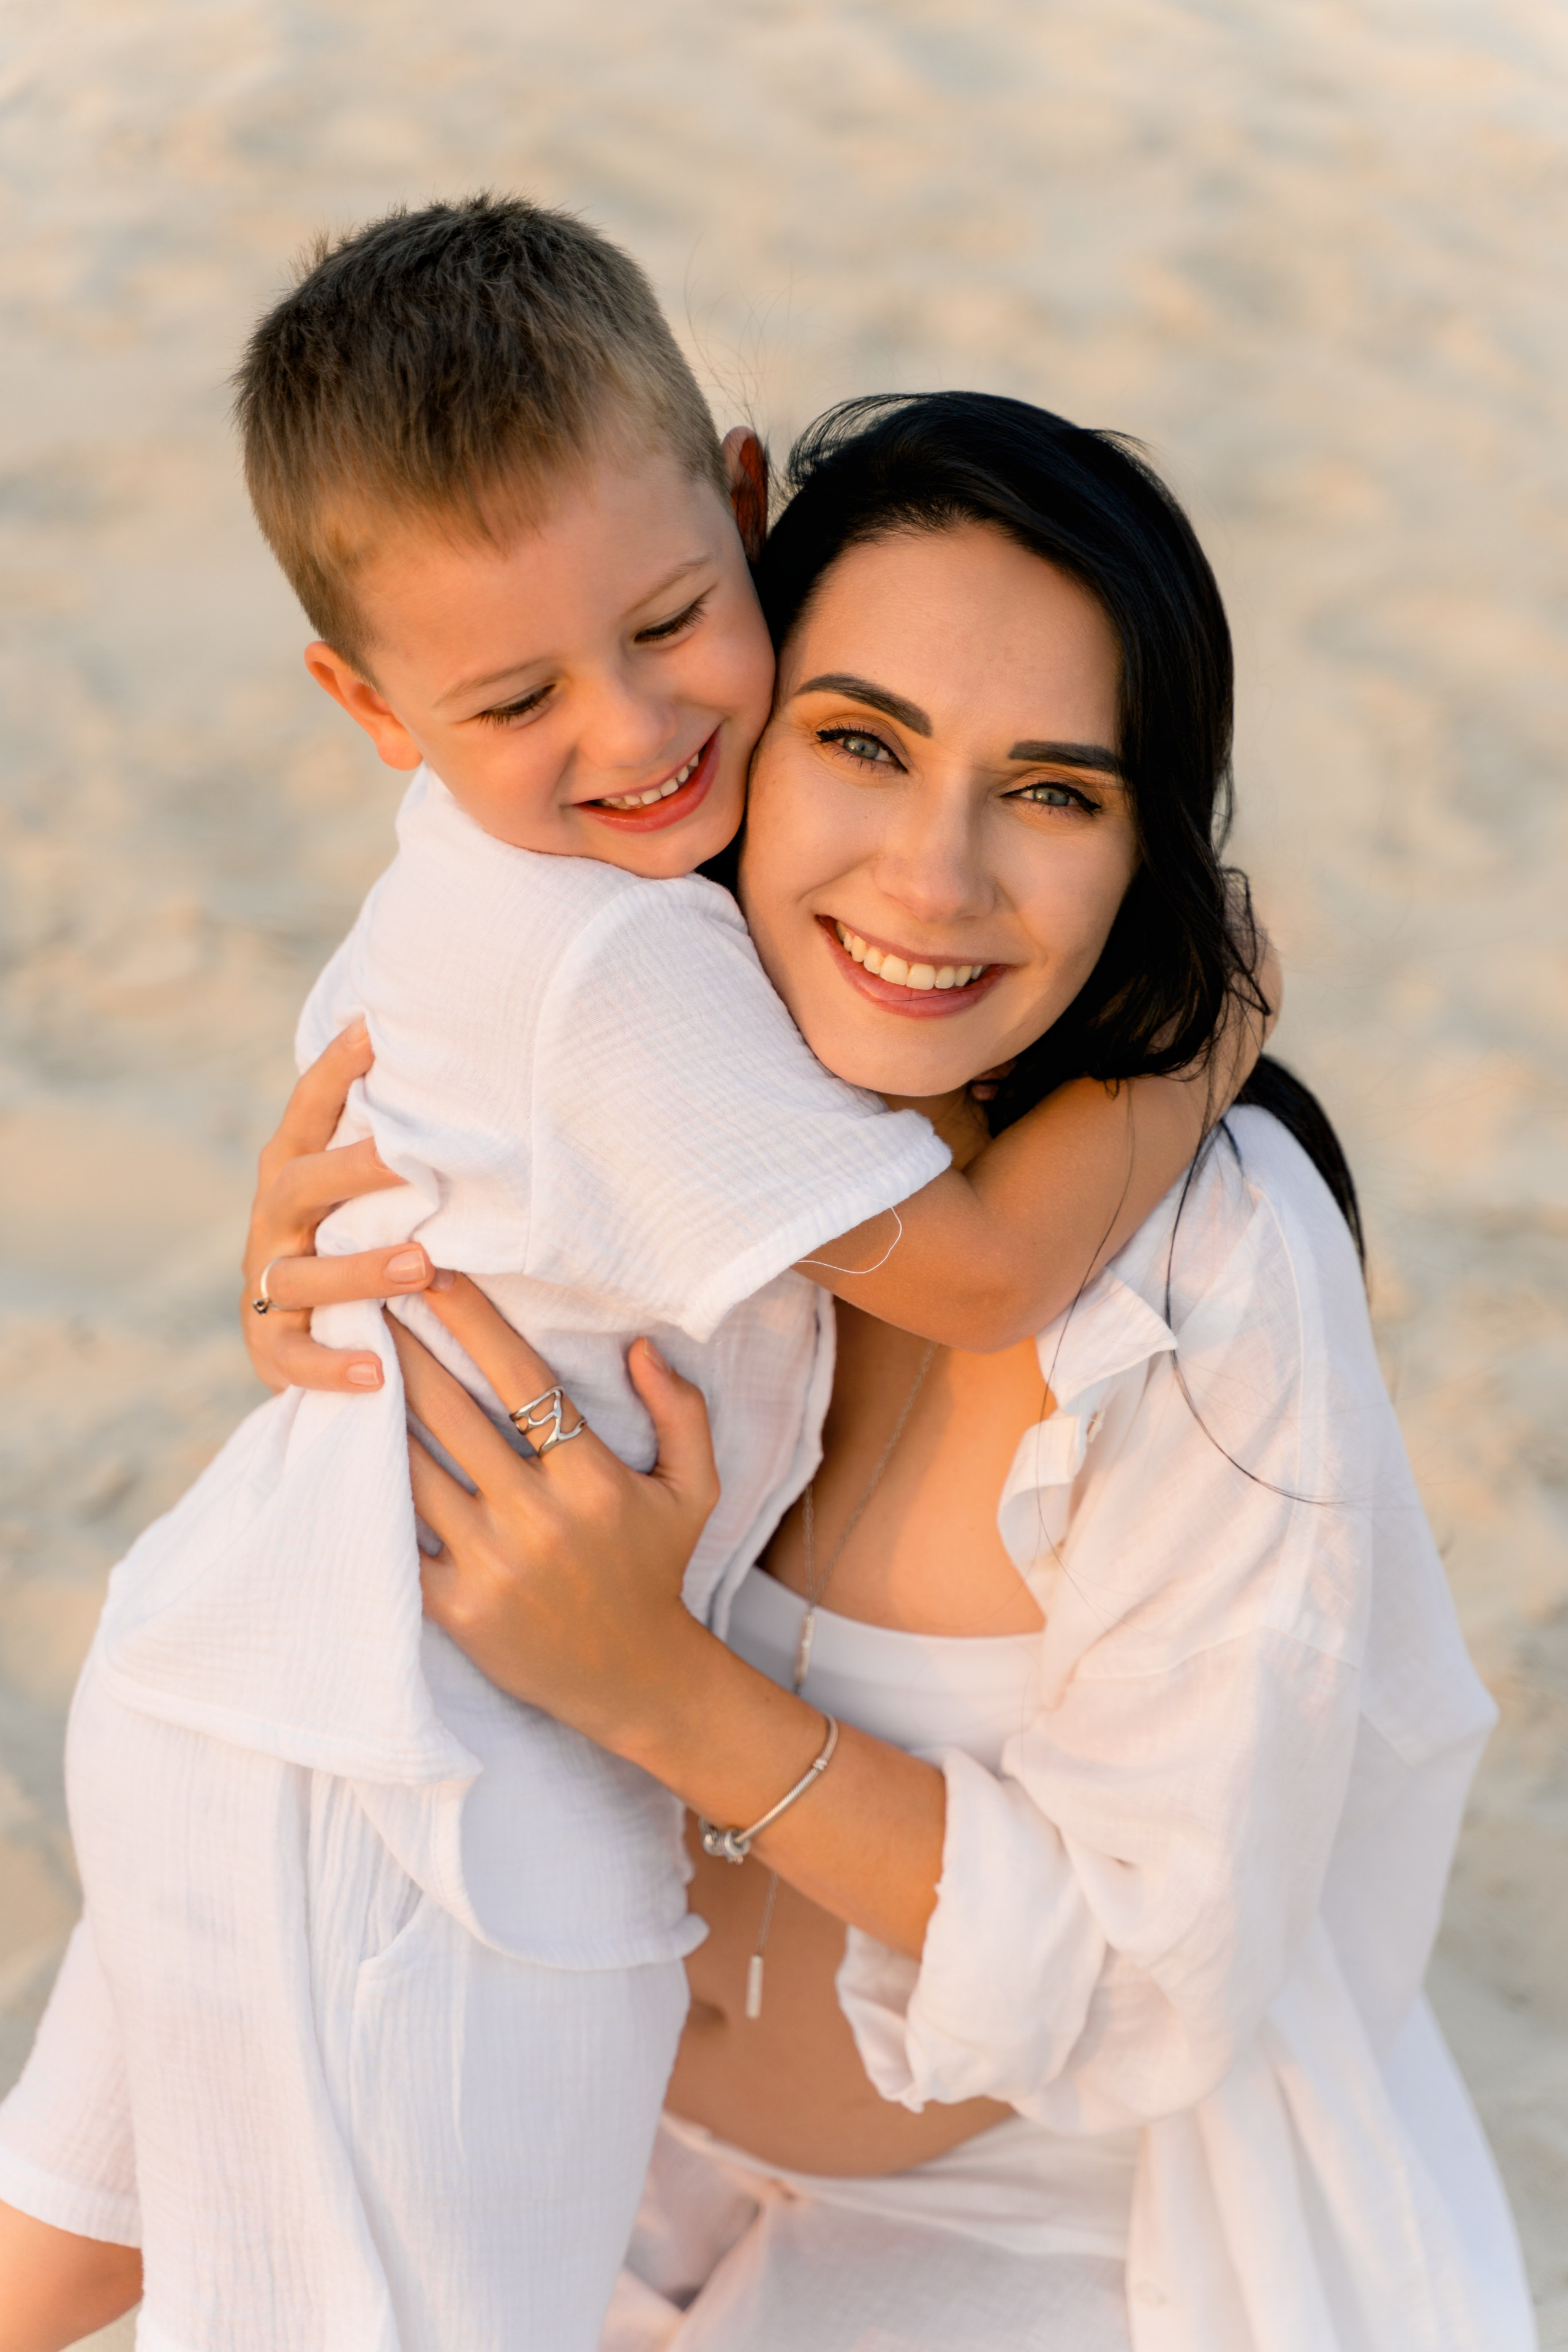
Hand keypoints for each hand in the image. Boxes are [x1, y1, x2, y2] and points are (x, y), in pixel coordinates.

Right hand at [242, 1020, 447, 1394]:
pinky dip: (333, 1367)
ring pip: (300, 1276)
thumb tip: (484, 1071)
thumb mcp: (369, 1191)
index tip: (372, 1027)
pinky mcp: (270, 1349)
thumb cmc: (360, 1240)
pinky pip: (296, 1360)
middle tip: (409, 1162)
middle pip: (300, 1185)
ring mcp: (267, 1285)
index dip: (334, 1070)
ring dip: (359, 1270)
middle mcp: (274, 1221)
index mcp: (295, 1170)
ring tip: (420, 1268)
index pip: (308, 1111)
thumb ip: (398, 1146)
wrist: (300, 1339)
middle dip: (351, 1172)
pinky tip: (376, 1373)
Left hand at [402, 1276, 946, 1957]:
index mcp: (593, 1479)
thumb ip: (680, 1412)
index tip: (436, 1272)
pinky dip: (369, 1492)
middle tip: (364, 1295)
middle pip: (449, 1413)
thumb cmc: (658, 1569)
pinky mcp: (455, 1608)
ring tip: (343, 1361)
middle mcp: (537, 1517)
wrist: (636, 1680)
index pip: (521, 1379)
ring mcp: (491, 1564)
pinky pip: (398, 1537)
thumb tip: (641, 1345)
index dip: (473, 1319)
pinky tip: (341, 1449)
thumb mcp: (695, 1489)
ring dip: (375, 1411)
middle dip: (403, 1348)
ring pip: (413, 1470)